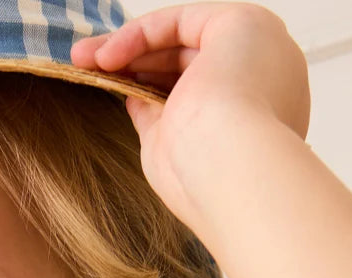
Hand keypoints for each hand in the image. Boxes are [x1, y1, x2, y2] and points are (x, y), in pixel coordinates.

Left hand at [71, 3, 309, 232]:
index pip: (200, 91)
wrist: (231, 174)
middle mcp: (268, 80)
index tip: (113, 93)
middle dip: (134, 64)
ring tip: (83, 60)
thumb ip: (158, 118)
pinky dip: (140, 34)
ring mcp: (261, 49)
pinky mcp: (244, 24)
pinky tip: (106, 56)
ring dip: (129, 46)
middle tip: (87, 69)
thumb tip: (136, 95)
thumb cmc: (202, 181)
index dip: (151, 88)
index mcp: (260, 118)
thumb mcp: (172, 148)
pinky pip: (181, 21)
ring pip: (184, 37)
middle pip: (190, 60)